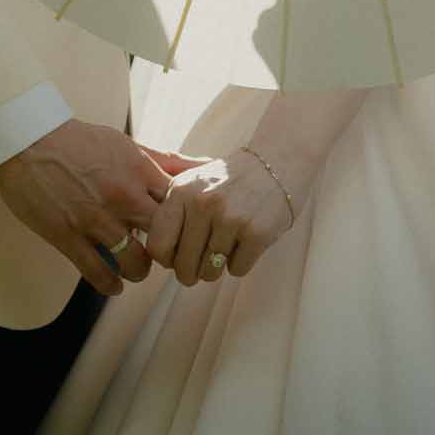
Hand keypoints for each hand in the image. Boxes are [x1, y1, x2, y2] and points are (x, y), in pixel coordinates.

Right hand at [0, 119, 179, 295]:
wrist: (29, 141)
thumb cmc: (82, 141)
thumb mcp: (129, 145)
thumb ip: (167, 160)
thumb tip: (207, 164)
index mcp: (140, 171)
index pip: (182, 206)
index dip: (188, 224)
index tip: (185, 231)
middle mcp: (123, 196)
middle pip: (165, 238)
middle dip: (169, 252)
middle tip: (166, 257)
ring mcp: (95, 219)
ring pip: (134, 262)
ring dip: (139, 271)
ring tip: (137, 268)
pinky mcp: (68, 236)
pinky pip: (97, 273)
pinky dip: (110, 284)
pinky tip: (115, 284)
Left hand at [142, 148, 295, 287]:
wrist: (277, 162)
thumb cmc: (229, 181)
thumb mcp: (191, 184)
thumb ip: (170, 214)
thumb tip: (156, 256)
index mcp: (180, 192)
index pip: (157, 246)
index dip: (167, 260)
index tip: (177, 257)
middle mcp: (202, 204)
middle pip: (184, 266)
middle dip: (192, 273)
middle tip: (202, 264)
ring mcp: (230, 218)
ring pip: (210, 272)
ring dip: (217, 268)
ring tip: (226, 246)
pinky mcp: (255, 231)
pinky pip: (237, 269)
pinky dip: (240, 262)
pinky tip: (246, 241)